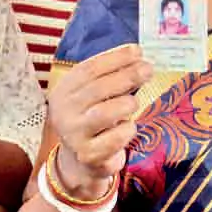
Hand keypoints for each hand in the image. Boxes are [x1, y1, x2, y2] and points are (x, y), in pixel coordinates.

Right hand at [46, 43, 149, 191]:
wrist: (80, 160)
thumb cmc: (91, 119)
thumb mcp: (91, 96)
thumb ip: (107, 75)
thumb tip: (136, 53)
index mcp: (63, 91)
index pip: (87, 69)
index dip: (114, 58)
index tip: (138, 51)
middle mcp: (63, 112)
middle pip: (97, 89)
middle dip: (127, 76)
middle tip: (148, 70)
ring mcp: (74, 135)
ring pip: (105, 113)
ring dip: (126, 104)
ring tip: (133, 103)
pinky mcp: (88, 155)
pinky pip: (115, 138)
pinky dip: (127, 130)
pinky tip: (127, 127)